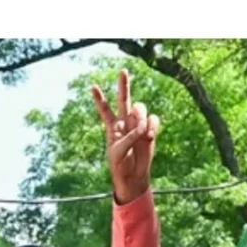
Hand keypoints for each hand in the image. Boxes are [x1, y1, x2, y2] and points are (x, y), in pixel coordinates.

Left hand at [91, 69, 159, 204]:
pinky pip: (153, 119)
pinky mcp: (150, 129)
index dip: (99, 99)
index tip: (92, 86)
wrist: (134, 175)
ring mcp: (138, 124)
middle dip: (123, 85)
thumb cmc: (120, 165)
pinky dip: (152, 125)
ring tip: (141, 132)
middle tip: (122, 71)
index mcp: (112, 128)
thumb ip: (129, 137)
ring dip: (141, 117)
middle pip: (124, 99)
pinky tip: (149, 135)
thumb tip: (142, 126)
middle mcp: (125, 122)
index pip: (105, 110)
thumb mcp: (119, 151)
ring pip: (141, 108)